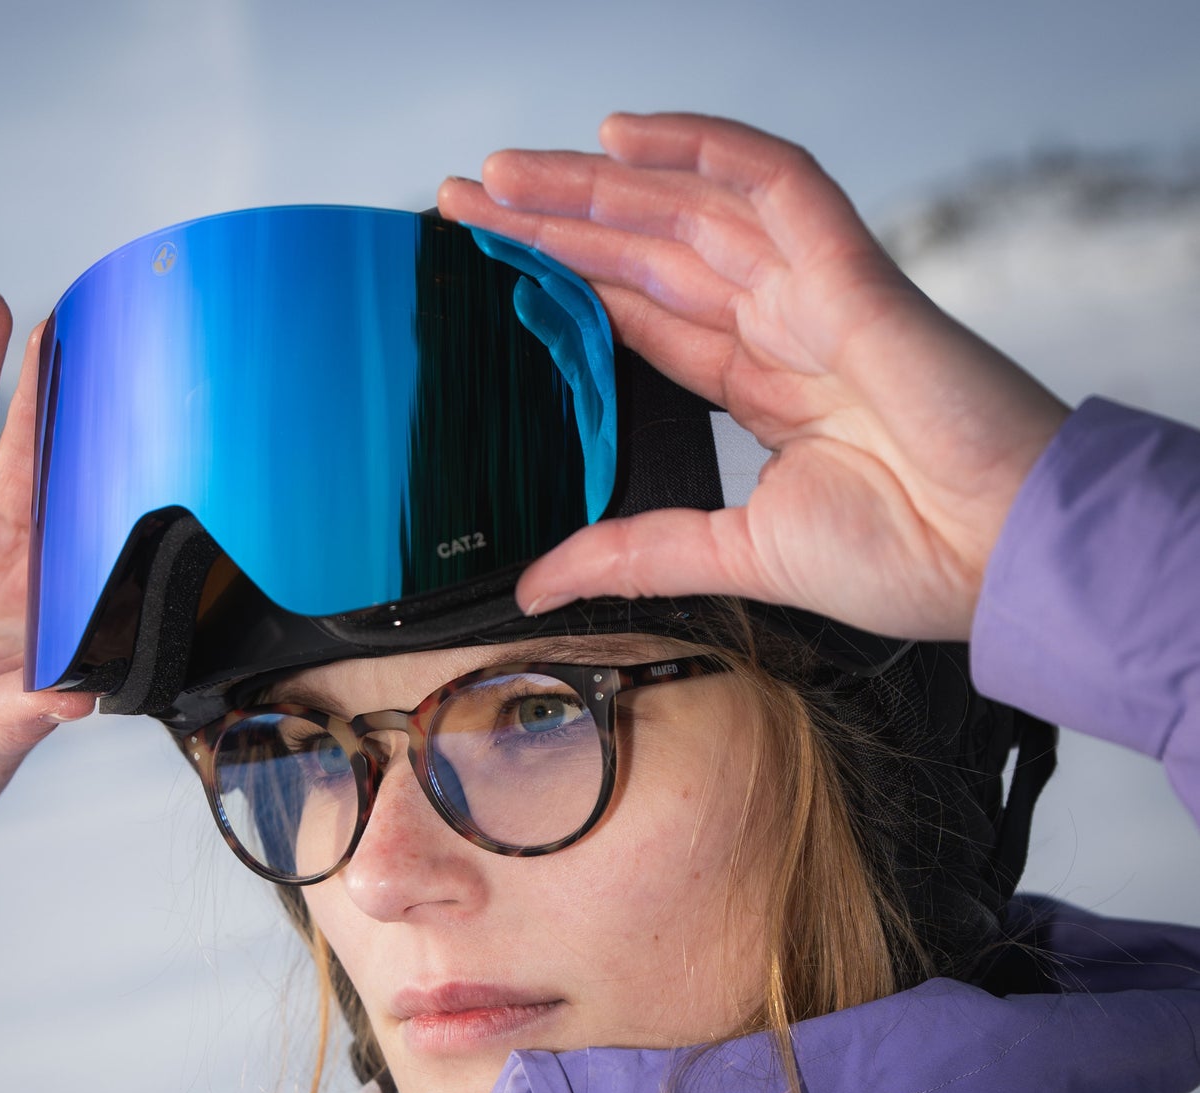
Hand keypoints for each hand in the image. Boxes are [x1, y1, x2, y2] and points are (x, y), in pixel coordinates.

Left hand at [438, 112, 1070, 641]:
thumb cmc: (905, 555)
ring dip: (596, 185)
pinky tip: (622, 137)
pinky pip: (774, 181)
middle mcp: (779, 326)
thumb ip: (635, 554)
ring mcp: (812, 291)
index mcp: (759, 384)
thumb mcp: (736, 554)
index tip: (492, 268)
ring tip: (505, 174)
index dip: (566, 283)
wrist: (998, 556)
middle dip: (555, 223)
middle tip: (468, 202)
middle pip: (646, 252)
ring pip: (688, 209)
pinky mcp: (851, 270)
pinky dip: (702, 147)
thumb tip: (540, 583)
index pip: (639, 314)